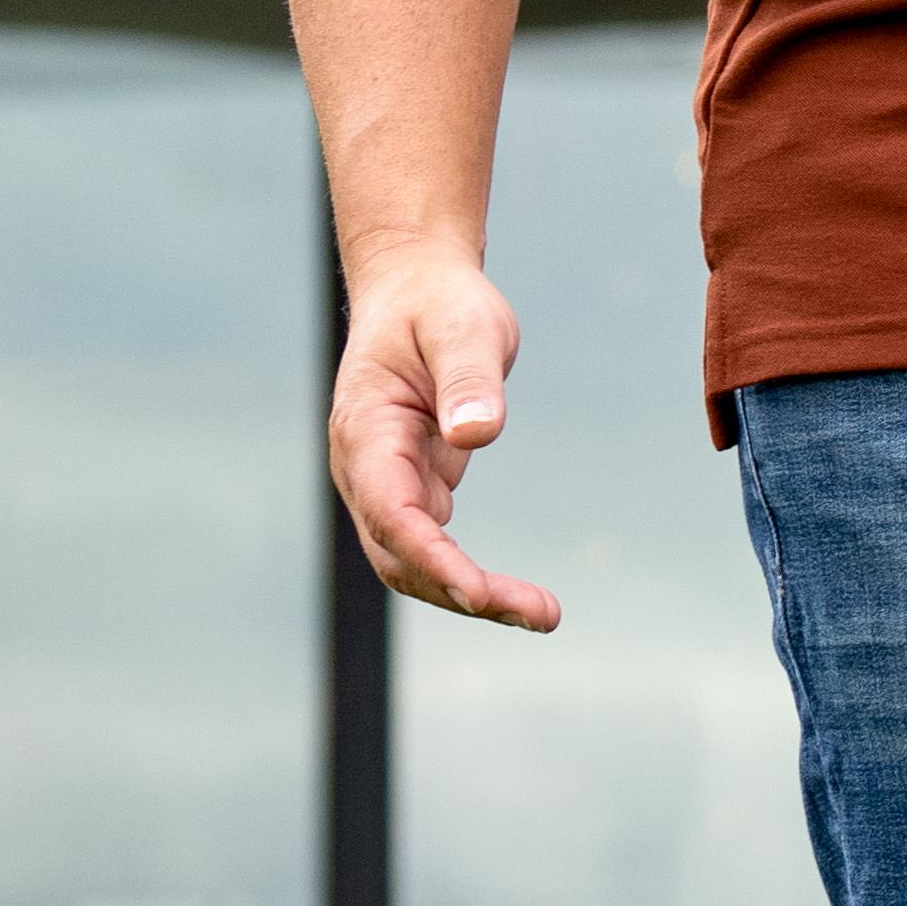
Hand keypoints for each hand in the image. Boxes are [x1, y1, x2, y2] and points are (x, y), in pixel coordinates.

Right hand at [332, 247, 560, 629]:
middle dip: (462, 591)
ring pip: (413, 560)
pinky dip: (468, 575)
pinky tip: (516, 596)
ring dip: (469, 594)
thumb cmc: (439, 305)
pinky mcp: (413, 484)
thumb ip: (470, 379)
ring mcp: (385, 480)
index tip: (478, 592)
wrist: (416, 290)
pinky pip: (432, 544)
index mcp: (366, 430)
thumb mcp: (464, 328)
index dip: (432, 557)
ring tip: (542, 615)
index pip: (390, 511)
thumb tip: (476, 434)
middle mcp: (364, 466)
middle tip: (542, 615)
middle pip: (400, 553)